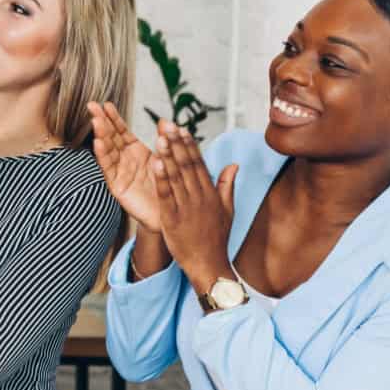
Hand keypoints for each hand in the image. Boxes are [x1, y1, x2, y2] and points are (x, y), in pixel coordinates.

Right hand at [88, 101, 164, 232]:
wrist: (169, 216)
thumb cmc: (167, 188)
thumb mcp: (167, 160)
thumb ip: (164, 141)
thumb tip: (165, 120)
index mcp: (136, 152)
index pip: (121, 131)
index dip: (114, 118)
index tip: (106, 104)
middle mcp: (125, 160)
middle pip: (111, 137)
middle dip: (101, 121)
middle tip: (92, 106)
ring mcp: (120, 172)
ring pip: (108, 150)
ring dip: (101, 135)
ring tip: (95, 120)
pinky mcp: (118, 186)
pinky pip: (109, 169)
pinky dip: (103, 155)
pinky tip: (98, 143)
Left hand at [150, 120, 237, 294]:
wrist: (209, 265)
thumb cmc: (216, 238)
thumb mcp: (227, 210)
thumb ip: (226, 185)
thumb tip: (233, 164)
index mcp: (210, 193)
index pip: (199, 164)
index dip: (189, 145)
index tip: (181, 128)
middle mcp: (199, 197)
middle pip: (187, 165)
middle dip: (176, 143)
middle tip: (167, 124)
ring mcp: (186, 207)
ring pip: (176, 176)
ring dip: (168, 155)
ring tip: (160, 136)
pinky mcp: (173, 218)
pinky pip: (166, 195)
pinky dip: (161, 179)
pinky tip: (155, 163)